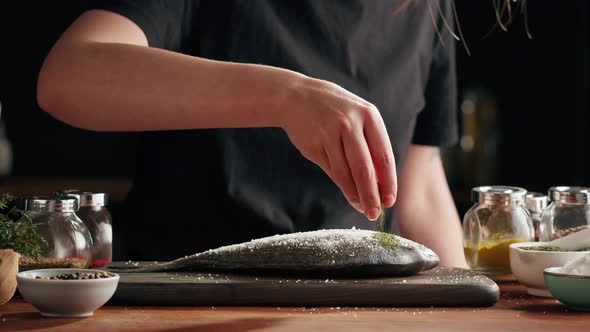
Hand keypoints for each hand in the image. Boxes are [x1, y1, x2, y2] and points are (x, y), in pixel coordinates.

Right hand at [280, 76, 396, 219]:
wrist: (296, 96)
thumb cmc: (335, 112)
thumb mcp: (357, 119)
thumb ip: (370, 146)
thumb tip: (382, 184)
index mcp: (369, 116)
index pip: (384, 156)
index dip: (389, 181)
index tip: (390, 200)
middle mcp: (350, 124)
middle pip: (365, 169)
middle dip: (372, 195)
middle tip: (375, 213)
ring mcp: (330, 134)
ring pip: (346, 174)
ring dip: (355, 195)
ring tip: (363, 208)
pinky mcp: (314, 144)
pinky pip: (331, 171)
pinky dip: (342, 186)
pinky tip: (349, 194)